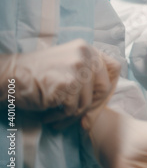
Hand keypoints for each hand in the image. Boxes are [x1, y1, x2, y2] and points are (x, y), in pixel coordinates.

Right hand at [0, 39, 119, 123]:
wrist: (9, 75)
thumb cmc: (37, 74)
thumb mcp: (68, 63)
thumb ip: (87, 71)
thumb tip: (107, 93)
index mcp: (87, 49)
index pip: (115, 67)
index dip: (108, 85)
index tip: (97, 98)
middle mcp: (86, 55)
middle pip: (104, 88)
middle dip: (91, 105)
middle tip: (74, 113)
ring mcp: (77, 69)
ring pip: (87, 102)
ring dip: (71, 114)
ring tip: (56, 116)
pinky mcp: (68, 84)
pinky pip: (73, 109)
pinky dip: (61, 118)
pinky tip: (49, 116)